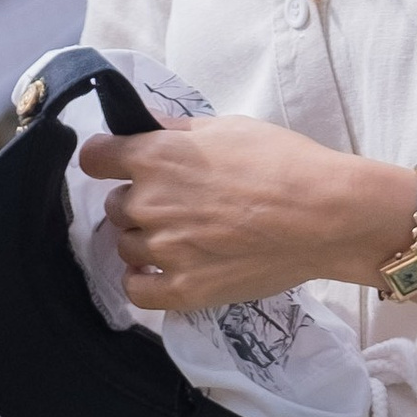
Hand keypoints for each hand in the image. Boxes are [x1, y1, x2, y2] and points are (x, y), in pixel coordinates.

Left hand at [75, 116, 405, 314]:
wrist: (321, 214)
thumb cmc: (281, 162)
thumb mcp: (226, 128)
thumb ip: (177, 131)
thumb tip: (145, 125)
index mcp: (155, 156)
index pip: (95, 158)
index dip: (105, 161)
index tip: (118, 165)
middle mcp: (150, 202)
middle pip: (116, 206)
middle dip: (138, 203)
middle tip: (175, 204)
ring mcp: (164, 250)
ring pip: (126, 246)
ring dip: (143, 241)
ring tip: (180, 238)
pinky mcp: (182, 290)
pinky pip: (136, 291)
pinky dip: (141, 281)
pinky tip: (159, 272)